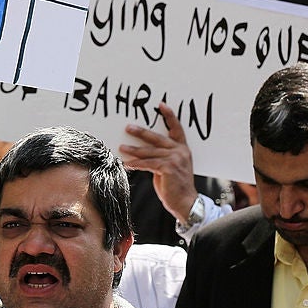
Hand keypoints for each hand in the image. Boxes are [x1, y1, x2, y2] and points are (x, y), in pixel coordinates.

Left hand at [120, 102, 198, 222]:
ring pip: (150, 152)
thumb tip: (143, 153)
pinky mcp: (168, 169)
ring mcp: (175, 159)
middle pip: (157, 138)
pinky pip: (148, 164)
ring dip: (133, 150)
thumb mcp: (172, 167)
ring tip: (121, 147)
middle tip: (128, 127)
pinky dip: (136, 163)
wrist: (186, 202)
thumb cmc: (176, 186)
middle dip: (141, 132)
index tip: (161, 105)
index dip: (169, 116)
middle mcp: (180, 152)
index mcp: (183, 149)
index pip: (176, 129)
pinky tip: (127, 163)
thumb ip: (162, 157)